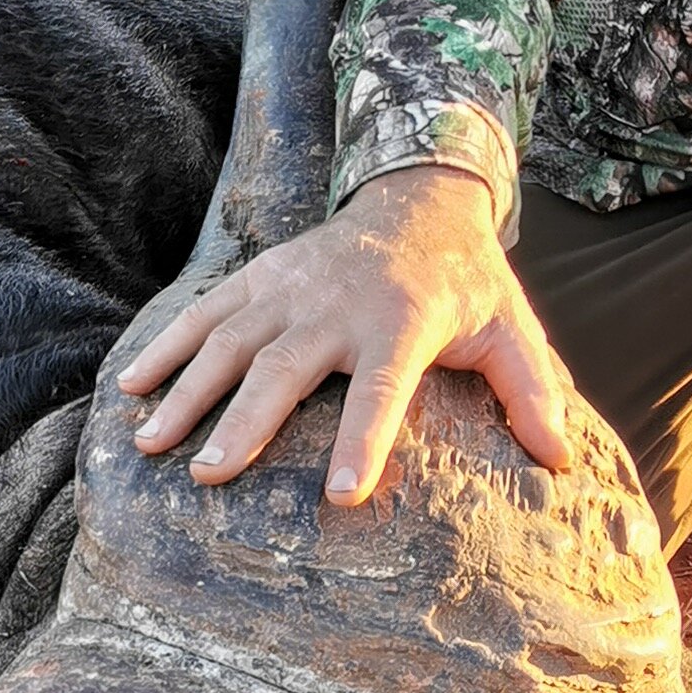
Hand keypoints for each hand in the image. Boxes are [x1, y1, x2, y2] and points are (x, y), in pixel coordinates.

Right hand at [115, 165, 573, 504]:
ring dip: (187, 392)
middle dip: (242, 424)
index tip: (340, 495)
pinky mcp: (261, 277)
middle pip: (284, 371)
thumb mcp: (512, 330)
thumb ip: (532, 392)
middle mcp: (337, 305)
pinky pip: (205, 313)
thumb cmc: (468, 282)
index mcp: (402, 324)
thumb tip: (560, 459)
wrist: (418, 197)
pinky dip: (166, 346)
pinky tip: (131, 385)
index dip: (363, 441)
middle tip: (208, 477)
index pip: (384, 390)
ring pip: (230, 343)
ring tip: (152, 443)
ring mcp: (290, 288)